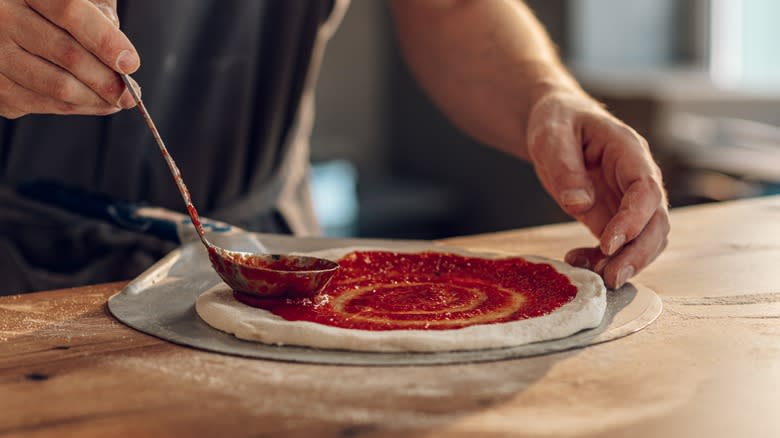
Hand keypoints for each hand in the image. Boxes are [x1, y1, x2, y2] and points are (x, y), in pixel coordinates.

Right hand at [0, 0, 139, 118]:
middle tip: (131, 94)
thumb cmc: (48, 11)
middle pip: (68, 54)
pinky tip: (94, 103)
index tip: (130, 63)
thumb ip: (96, 12)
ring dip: (97, 100)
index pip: (71, 11)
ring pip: (59, 86)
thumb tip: (121, 57)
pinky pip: (43, 104)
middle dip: (108, 80)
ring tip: (117, 100)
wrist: (4, 26)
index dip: (105, 40)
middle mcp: (3, 18)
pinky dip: (77, 107)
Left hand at [526, 91, 669, 288]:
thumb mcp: (551, 136)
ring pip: (646, 238)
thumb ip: (565, 167)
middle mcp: (637, 178)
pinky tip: (580, 262)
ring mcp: (628, 200)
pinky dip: (605, 259)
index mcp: (629, 151)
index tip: (609, 244)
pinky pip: (620, 244)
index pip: (645, 189)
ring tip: (594, 276)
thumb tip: (578, 204)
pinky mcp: (614, 216)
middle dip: (638, 253)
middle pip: (656, 221)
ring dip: (626, 262)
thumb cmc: (558, 122)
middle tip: (611, 278)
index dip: (633, 219)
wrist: (558, 123)